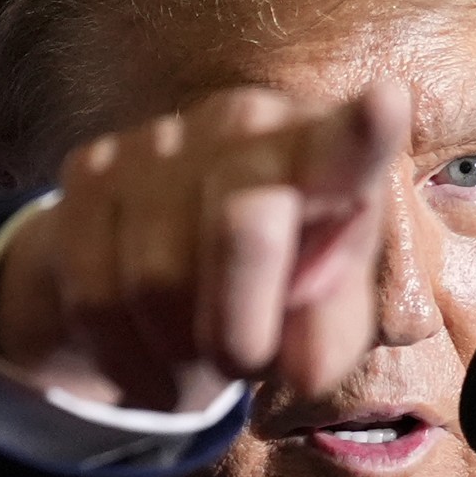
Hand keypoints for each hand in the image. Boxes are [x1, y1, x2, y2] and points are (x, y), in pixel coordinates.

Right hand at [0, 84, 408, 410]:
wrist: (174, 282)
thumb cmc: (276, 298)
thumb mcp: (321, 328)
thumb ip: (326, 340)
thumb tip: (303, 369)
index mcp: (324, 155)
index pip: (345, 148)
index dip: (360, 133)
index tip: (385, 106)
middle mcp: (244, 124)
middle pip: (241, 233)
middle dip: (240, 330)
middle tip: (242, 363)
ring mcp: (161, 138)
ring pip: (156, 278)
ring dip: (177, 347)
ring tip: (195, 346)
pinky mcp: (90, 170)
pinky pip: (92, 293)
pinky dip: (123, 354)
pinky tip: (147, 352)